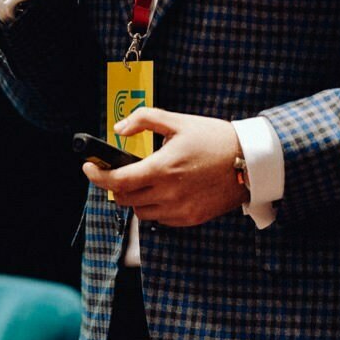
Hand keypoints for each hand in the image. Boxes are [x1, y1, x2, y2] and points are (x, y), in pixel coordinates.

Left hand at [81, 107, 246, 225]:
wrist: (251, 162)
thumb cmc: (214, 138)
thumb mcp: (177, 122)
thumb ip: (144, 120)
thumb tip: (119, 129)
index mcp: (162, 169)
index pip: (118, 181)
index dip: (97, 176)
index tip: (88, 167)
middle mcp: (168, 194)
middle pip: (125, 198)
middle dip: (115, 184)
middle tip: (118, 170)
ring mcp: (180, 211)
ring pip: (141, 212)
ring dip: (134, 197)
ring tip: (144, 179)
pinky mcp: (191, 219)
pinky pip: (160, 219)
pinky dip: (154, 207)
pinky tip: (163, 190)